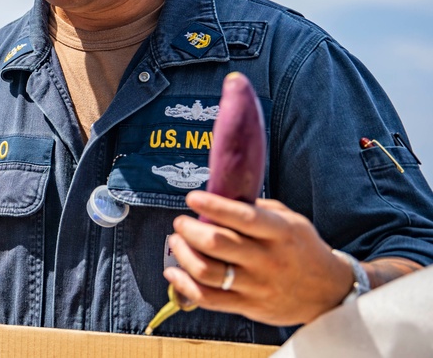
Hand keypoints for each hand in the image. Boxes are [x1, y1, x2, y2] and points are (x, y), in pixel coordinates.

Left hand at [163, 191, 352, 325]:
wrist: (328, 292)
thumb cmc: (302, 248)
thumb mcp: (290, 220)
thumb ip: (257, 209)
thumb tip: (220, 196)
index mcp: (280, 233)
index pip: (243, 218)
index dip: (214, 206)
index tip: (192, 198)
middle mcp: (268, 260)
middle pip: (217, 244)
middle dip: (189, 230)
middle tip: (181, 222)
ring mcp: (256, 286)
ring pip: (207, 271)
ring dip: (183, 254)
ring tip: (177, 241)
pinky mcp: (247, 306)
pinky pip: (207, 298)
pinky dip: (184, 284)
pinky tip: (174, 271)